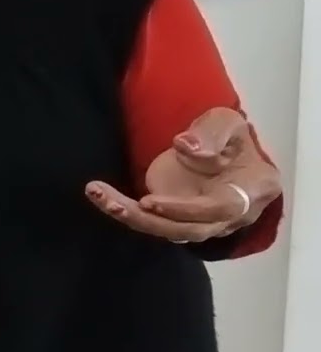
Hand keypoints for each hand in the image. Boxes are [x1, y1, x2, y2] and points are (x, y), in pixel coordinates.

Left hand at [85, 107, 281, 242]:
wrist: (223, 151)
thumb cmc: (230, 139)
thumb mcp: (227, 122)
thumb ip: (213, 133)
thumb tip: (186, 147)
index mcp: (253, 190)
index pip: (222, 209)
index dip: (187, 210)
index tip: (151, 201)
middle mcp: (231, 215)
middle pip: (191, 229)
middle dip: (150, 220)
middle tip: (114, 205)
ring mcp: (204, 222)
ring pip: (168, 230)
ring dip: (131, 216)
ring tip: (98, 195)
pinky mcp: (178, 219)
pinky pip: (153, 221)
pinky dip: (125, 210)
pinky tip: (99, 194)